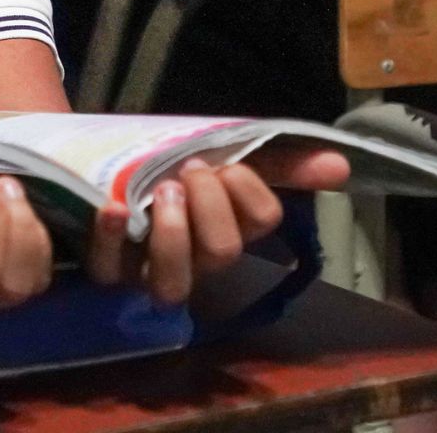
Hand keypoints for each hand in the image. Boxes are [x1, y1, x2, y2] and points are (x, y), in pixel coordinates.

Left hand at [86, 145, 348, 304]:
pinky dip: (113, 238)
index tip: (227, 165)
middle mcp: (194, 258)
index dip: (248, 193)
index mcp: (228, 227)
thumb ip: (276, 160)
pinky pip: (108, 267)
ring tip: (162, 191)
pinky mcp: (104, 266)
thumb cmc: (165, 165)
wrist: (96, 159)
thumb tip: (341, 165)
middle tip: (191, 172)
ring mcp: (148, 268)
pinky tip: (115, 208)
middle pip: (223, 254)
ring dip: (174, 234)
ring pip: (173, 283)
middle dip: (212, 207)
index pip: (261, 223)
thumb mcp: (219, 152)